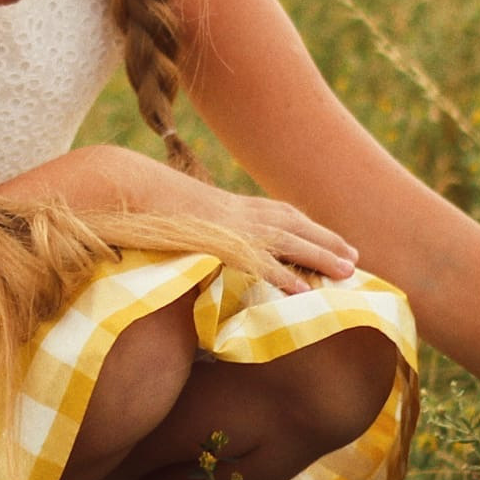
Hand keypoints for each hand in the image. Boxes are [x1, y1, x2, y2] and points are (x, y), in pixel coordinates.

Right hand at [111, 148, 360, 294]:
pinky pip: (258, 262)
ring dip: (320, 255)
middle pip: (293, 223)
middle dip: (326, 240)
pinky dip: (283, 276)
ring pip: (287, 240)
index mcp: (229, 205)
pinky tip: (303, 292)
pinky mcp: (219, 242)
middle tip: (354, 259)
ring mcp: (230, 225)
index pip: (279, 213)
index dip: (307, 227)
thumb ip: (197, 228)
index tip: (330, 240)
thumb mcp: (178, 215)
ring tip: (348, 272)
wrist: (124, 187)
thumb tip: (198, 246)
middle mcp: (237, 212)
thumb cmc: (144, 203)